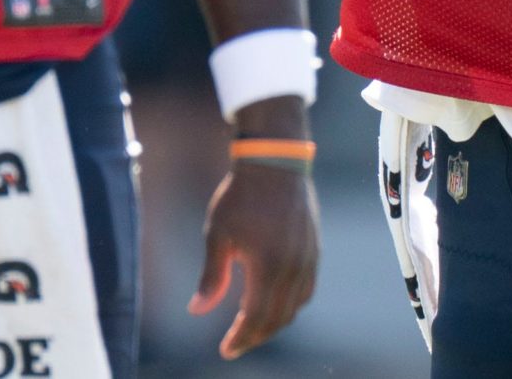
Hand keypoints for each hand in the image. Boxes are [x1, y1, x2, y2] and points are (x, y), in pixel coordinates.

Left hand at [190, 163, 319, 358]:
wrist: (275, 162)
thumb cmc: (240, 196)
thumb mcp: (218, 234)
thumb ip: (212, 276)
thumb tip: (197, 311)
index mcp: (269, 267)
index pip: (256, 318)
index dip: (241, 339)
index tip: (225, 351)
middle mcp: (294, 269)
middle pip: (277, 319)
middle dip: (255, 337)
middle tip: (234, 344)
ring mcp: (308, 260)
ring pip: (294, 308)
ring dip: (273, 324)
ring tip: (251, 328)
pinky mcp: (314, 251)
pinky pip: (306, 291)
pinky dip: (290, 306)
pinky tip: (274, 304)